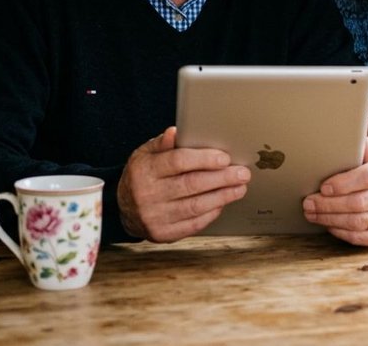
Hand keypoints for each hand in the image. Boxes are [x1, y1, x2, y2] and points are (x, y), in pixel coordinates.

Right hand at [117, 126, 251, 241]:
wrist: (125, 208)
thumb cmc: (142, 175)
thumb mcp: (145, 154)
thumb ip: (162, 143)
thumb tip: (175, 132)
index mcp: (144, 170)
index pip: (178, 162)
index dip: (204, 159)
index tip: (225, 158)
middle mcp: (147, 195)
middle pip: (191, 184)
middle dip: (221, 178)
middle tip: (242, 173)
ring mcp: (154, 217)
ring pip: (196, 206)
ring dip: (222, 196)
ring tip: (239, 188)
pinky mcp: (163, 234)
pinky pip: (193, 224)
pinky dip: (211, 213)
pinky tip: (223, 203)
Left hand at [302, 138, 367, 245]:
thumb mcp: (367, 156)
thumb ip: (361, 150)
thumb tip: (361, 142)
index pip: (367, 178)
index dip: (343, 184)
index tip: (323, 188)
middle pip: (359, 202)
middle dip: (329, 204)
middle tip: (308, 203)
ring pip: (358, 222)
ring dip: (330, 219)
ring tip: (312, 214)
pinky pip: (361, 237)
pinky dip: (340, 232)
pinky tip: (327, 224)